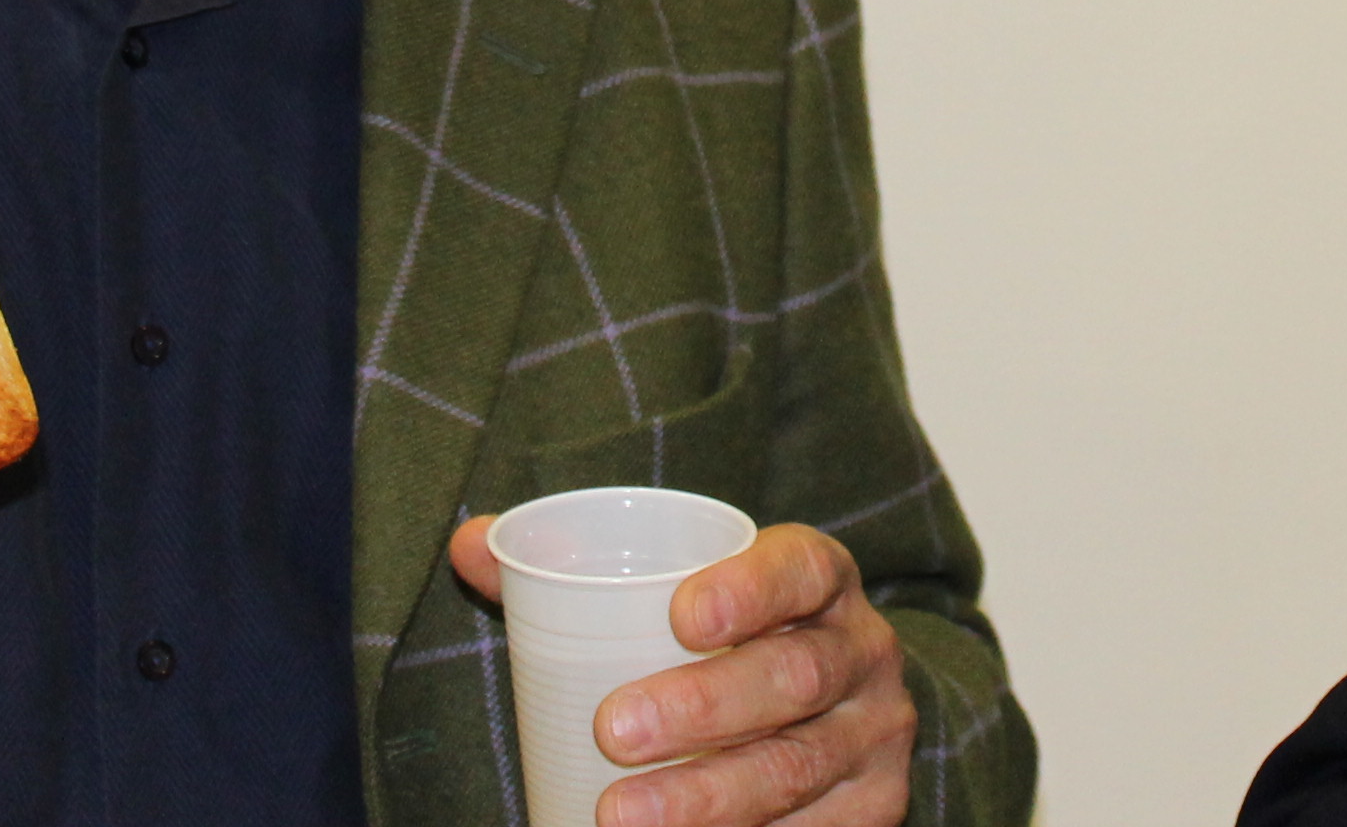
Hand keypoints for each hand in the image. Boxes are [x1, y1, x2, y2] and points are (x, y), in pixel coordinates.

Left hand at [448, 517, 913, 826]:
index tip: (681, 614)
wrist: (838, 711)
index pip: (799, 569)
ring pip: (794, 768)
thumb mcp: (684, 593)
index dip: (749, 588)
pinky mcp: (873, 809)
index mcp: (820, 582)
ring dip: (707, 798)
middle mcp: (862, 653)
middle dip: (703, 707)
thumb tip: (474, 546)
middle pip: (792, 677)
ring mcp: (872, 738)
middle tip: (613, 729)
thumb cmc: (735, 641)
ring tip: (620, 814)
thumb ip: (581, 567)